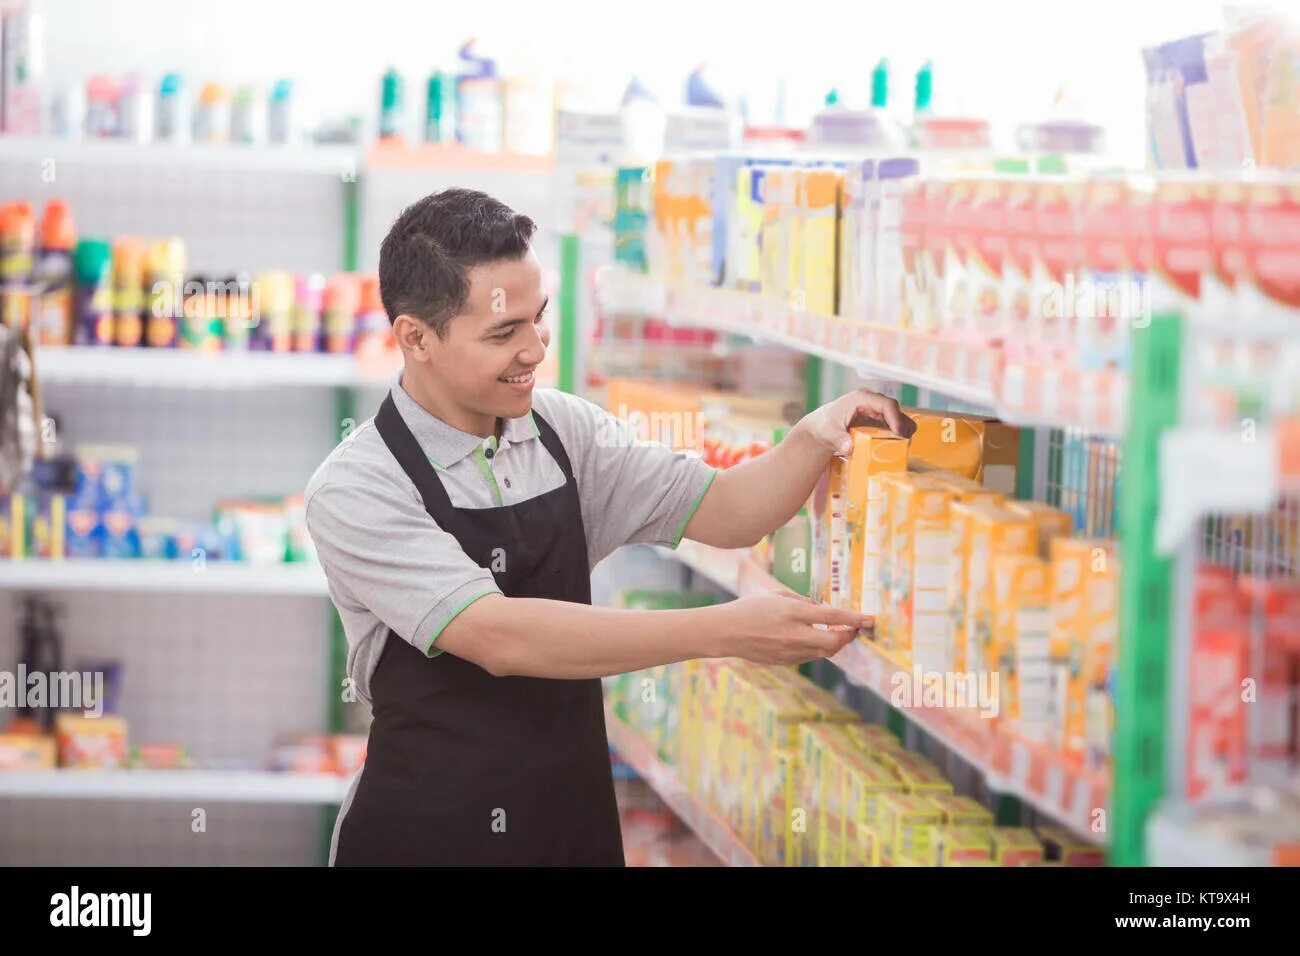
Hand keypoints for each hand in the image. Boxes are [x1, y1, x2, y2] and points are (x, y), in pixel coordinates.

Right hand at [717, 589, 872, 665]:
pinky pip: (810, 656)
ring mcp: (790, 651)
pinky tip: (813, 638)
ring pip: (825, 652)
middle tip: (853, 628)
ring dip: (835, 642)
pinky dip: (818, 648)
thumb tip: (822, 609)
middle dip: (849, 636)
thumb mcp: (776, 596)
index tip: (869, 619)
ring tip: (835, 631)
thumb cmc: (750, 609)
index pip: (832, 616)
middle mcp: (794, 634)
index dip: (854, 618)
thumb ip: (802, 601)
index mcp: (792, 613)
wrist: (726, 633)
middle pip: (834, 642)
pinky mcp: (786, 662)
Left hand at [796, 388, 915, 457]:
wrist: (821, 428)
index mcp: (862, 398)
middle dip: (903, 426)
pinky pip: (892, 425)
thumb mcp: (828, 433)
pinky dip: (896, 435)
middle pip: (895, 410)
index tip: (900, 434)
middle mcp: (872, 401)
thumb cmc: (824, 426)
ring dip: (902, 431)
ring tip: (904, 447)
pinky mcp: (878, 420)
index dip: (896, 418)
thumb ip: (839, 440)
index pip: (886, 404)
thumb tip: (849, 447)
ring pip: (897, 418)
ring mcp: (876, 410)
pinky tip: (897, 447)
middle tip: (906, 443)